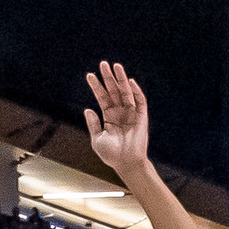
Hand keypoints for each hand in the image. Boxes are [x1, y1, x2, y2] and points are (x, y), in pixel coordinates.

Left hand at [84, 61, 150, 176]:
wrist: (126, 164)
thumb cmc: (112, 154)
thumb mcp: (97, 139)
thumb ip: (93, 124)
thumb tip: (88, 109)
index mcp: (109, 116)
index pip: (102, 97)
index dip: (96, 86)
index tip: (89, 75)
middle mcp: (120, 112)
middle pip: (114, 91)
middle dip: (108, 77)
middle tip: (103, 64)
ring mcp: (131, 113)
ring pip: (126, 92)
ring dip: (121, 79)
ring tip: (115, 66)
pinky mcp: (141, 117)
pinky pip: (139, 101)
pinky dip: (136, 91)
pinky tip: (129, 82)